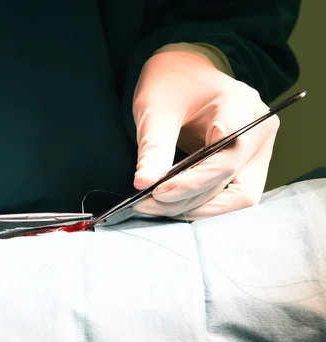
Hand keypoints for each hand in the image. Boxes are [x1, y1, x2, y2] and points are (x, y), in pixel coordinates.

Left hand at [131, 44, 278, 219]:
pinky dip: (200, 203)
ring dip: (194, 208)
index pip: (227, 155)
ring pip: (236, 197)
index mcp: (241, 105)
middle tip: (146, 204)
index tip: (157, 189)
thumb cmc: (170, 83)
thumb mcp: (155, 108)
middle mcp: (259, 131)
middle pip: (233, 183)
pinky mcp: (247, 165)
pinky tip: (168, 203)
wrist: (182, 72)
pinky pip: (230, 195)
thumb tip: (142, 184)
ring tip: (151, 206)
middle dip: (188, 200)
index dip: (194, 180)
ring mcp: (258, 150)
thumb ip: (153, 147)